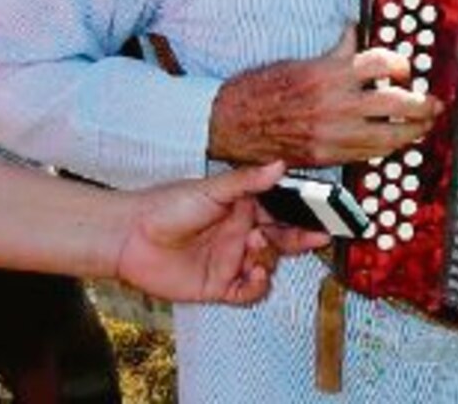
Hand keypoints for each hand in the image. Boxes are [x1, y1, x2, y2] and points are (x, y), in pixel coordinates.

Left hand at [115, 161, 328, 303]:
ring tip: (255, 246)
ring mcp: (232, 259)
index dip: (305, 212)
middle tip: (320, 237)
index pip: (283, 209)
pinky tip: (255, 274)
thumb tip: (280, 166)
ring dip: (270, 257)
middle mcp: (242, 232)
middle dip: (303, 238)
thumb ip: (248, 181)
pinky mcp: (219, 285)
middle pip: (283, 238)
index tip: (327, 212)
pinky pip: (249, 292)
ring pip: (268, 263)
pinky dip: (258, 286)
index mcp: (244, 206)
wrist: (131, 237)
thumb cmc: (168, 205)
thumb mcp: (212, 189)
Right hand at [208, 24, 442, 165]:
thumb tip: (354, 30)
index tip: (408, 69)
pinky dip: (387, 148)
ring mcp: (333, 134)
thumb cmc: (263, 88)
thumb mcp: (301, 62)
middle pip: (396, 104)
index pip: (381, 64)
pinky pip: (368, 155)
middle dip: (423, 105)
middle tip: (435, 104)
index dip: (403, 65)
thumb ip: (335, 52)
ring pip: (388, 137)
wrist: (231, 123)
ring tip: (424, 126)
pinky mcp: (327, 156)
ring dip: (413, 132)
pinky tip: (396, 143)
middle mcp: (335, 105)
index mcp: (329, 74)